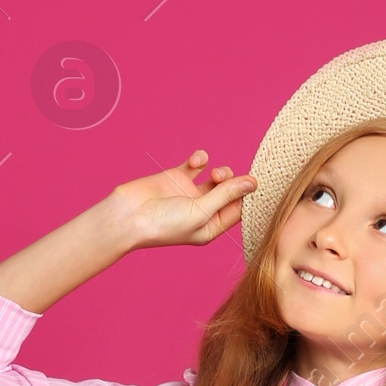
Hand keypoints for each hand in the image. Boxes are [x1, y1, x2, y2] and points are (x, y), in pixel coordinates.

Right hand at [112, 149, 257, 252]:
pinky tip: (197, 161)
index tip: (256, 182)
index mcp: (211, 227)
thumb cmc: (164, 224)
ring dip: (220, 171)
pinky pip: (197, 164)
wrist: (128, 216)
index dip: (248, 196)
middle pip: (230, 192)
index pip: (239, 210)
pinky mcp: (177, 177)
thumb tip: (253, 182)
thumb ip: (226, 195)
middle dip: (232, 182)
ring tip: (213, 173)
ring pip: (217, 177)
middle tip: (222, 178)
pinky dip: (200, 159)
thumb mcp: (201, 211)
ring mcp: (190, 193)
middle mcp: (203, 210)